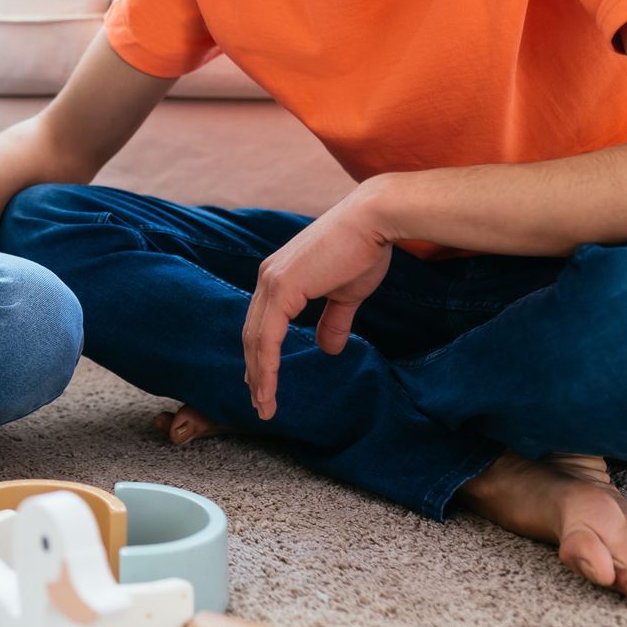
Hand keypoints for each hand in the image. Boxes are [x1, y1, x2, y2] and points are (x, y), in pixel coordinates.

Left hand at [243, 184, 393, 420]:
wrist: (374, 220)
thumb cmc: (364, 250)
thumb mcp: (346, 294)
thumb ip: (333, 321)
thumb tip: (328, 350)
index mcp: (279, 278)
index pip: (261, 324)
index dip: (260, 356)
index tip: (260, 383)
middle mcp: (268, 278)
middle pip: (252, 335)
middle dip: (255, 372)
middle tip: (259, 403)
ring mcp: (272, 281)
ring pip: (255, 340)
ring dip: (259, 376)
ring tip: (263, 406)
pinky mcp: (282, 287)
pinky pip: (268, 336)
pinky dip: (267, 365)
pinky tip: (268, 388)